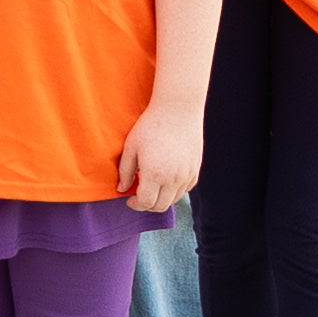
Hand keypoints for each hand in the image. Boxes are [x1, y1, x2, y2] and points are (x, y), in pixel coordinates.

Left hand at [117, 99, 202, 214]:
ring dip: (162, 198)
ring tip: (152, 186)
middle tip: (139, 195)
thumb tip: (122, 189)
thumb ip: (125, 171)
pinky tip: (167, 180)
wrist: (178, 110)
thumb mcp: (131, 147)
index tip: (129, 199)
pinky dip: (175, 190)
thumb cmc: (151, 125)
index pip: (146, 203)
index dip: (135, 205)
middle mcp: (173, 179)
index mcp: (154, 175)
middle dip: (147, 205)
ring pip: (174, 199)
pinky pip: (186, 189)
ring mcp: (186, 175)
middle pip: (160, 206)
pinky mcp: (195, 169)